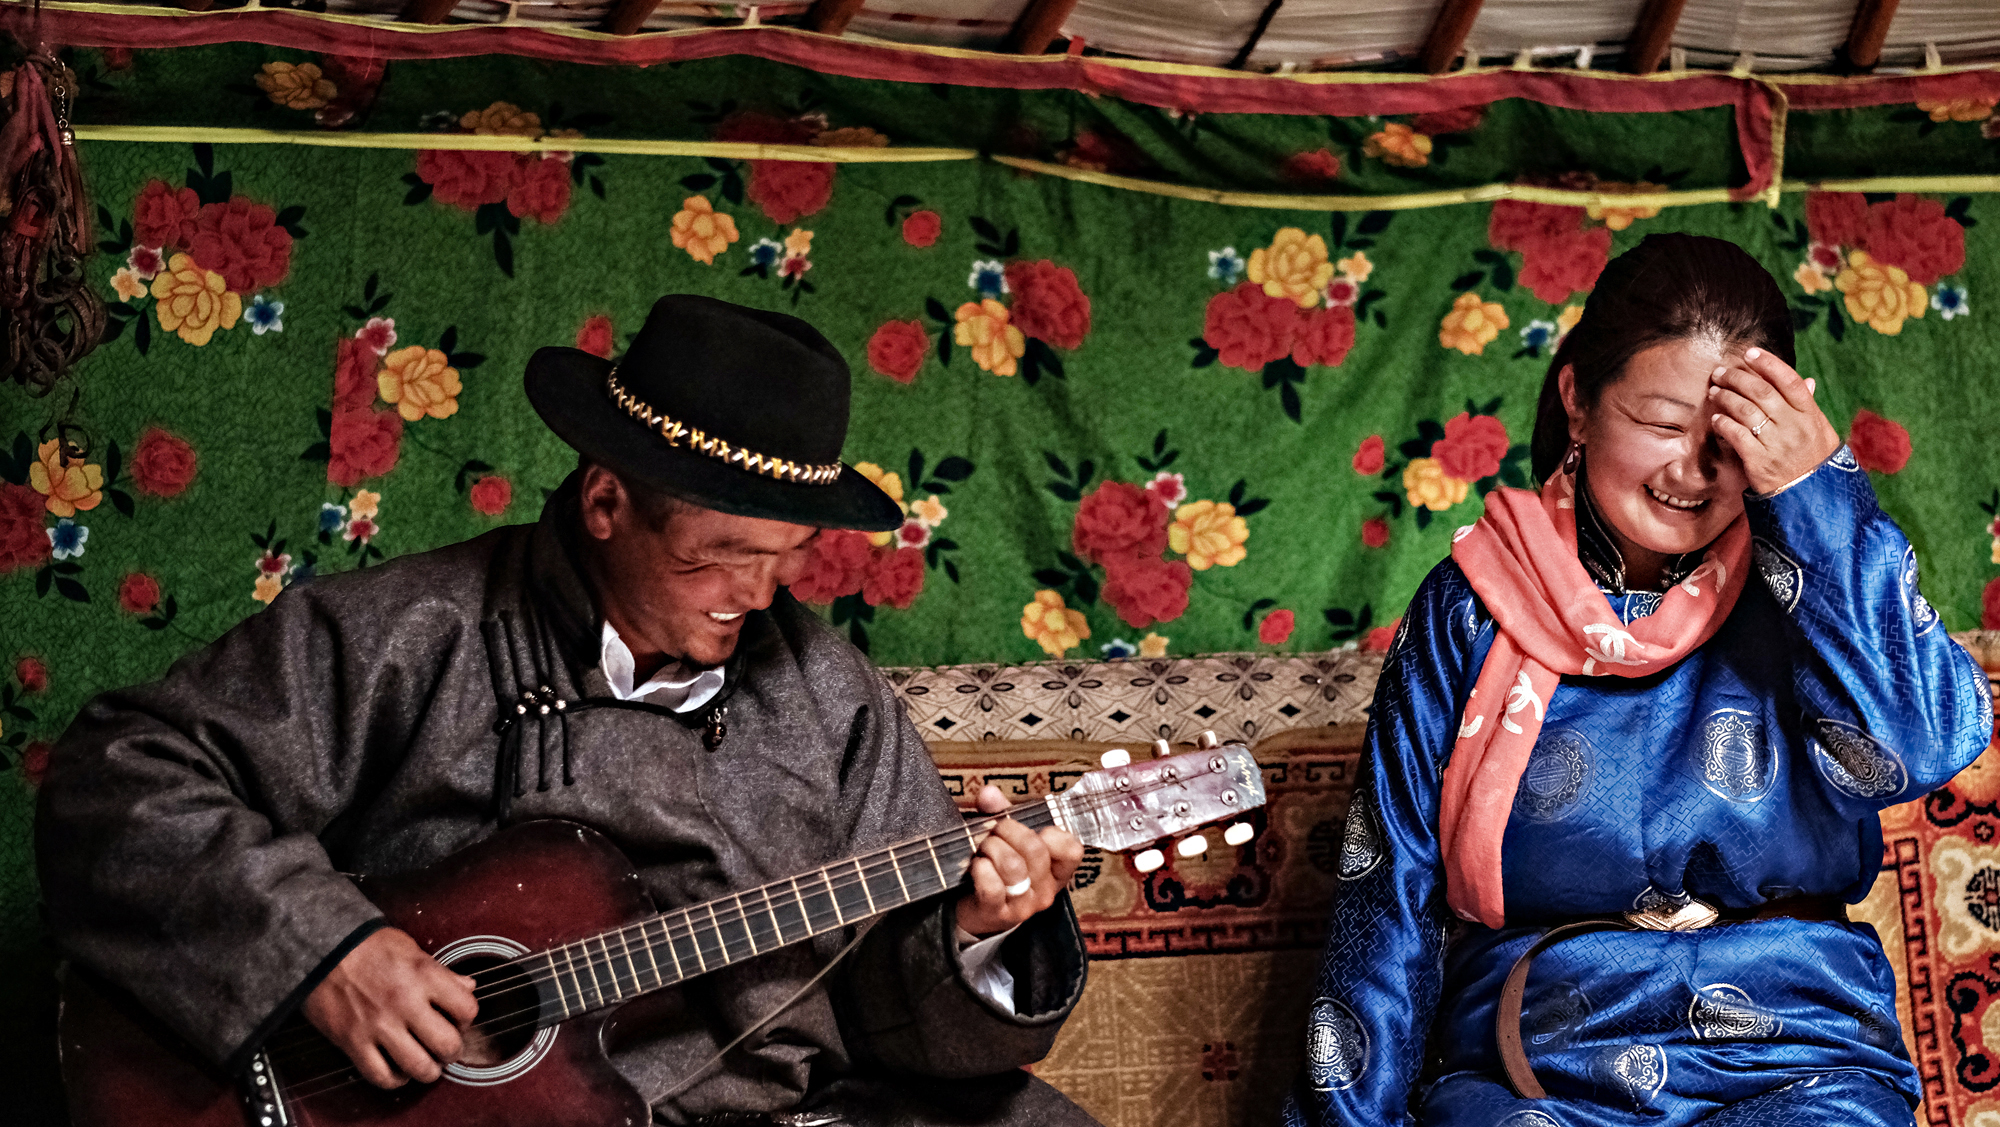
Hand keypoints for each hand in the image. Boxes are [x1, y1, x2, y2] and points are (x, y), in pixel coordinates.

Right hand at [303, 926, 478, 1088]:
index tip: (458, 1019)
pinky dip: (394, 1080)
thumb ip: (442, 972)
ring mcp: (379, 1025)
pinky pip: (381, 1076)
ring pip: (419, 1067)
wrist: (321, 951)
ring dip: (428, 1070)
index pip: (467, 1009)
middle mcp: (405, 1002)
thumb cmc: (365, 946)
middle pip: (447, 1044)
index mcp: (424, 976)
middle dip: (452, 1051)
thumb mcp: (412, 949)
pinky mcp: (354, 1041)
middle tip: (445, 1047)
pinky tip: (397, 1070)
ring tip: (425, 1062)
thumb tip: (467, 987)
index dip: (466, 1018)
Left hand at [954, 784, 1084, 937]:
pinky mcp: (998, 914)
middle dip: (1007, 831)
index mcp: (1056, 871)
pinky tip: (977, 866)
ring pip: (1013, 866)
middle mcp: (1046, 890)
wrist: (976, 910)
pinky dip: (981, 869)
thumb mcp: (1007, 838)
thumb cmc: (997, 868)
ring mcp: (1024, 905)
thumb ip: (1001, 812)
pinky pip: (992, 887)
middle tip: (993, 833)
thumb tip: (989, 793)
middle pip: (1035, 849)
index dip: (1052, 833)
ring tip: (982, 849)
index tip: (1032, 829)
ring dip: (991, 848)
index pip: (1073, 850)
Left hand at [1707, 347, 1841, 495]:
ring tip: (1714, 391)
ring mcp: (1777, 443)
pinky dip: (1723, 423)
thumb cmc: (1814, 460)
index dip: (1768, 363)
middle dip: (1737, 378)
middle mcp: (1794, 426)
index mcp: (1810, 415)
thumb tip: (1808, 380)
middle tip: (1720, 372)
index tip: (1749, 352)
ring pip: (1745, 410)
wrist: (1811, 497)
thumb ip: (1809, 406)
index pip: (1789, 380)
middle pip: (1761, 391)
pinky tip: (1715, 418)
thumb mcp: (1821, 431)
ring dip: (1725, 397)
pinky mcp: (1759, 460)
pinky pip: (1736, 435)